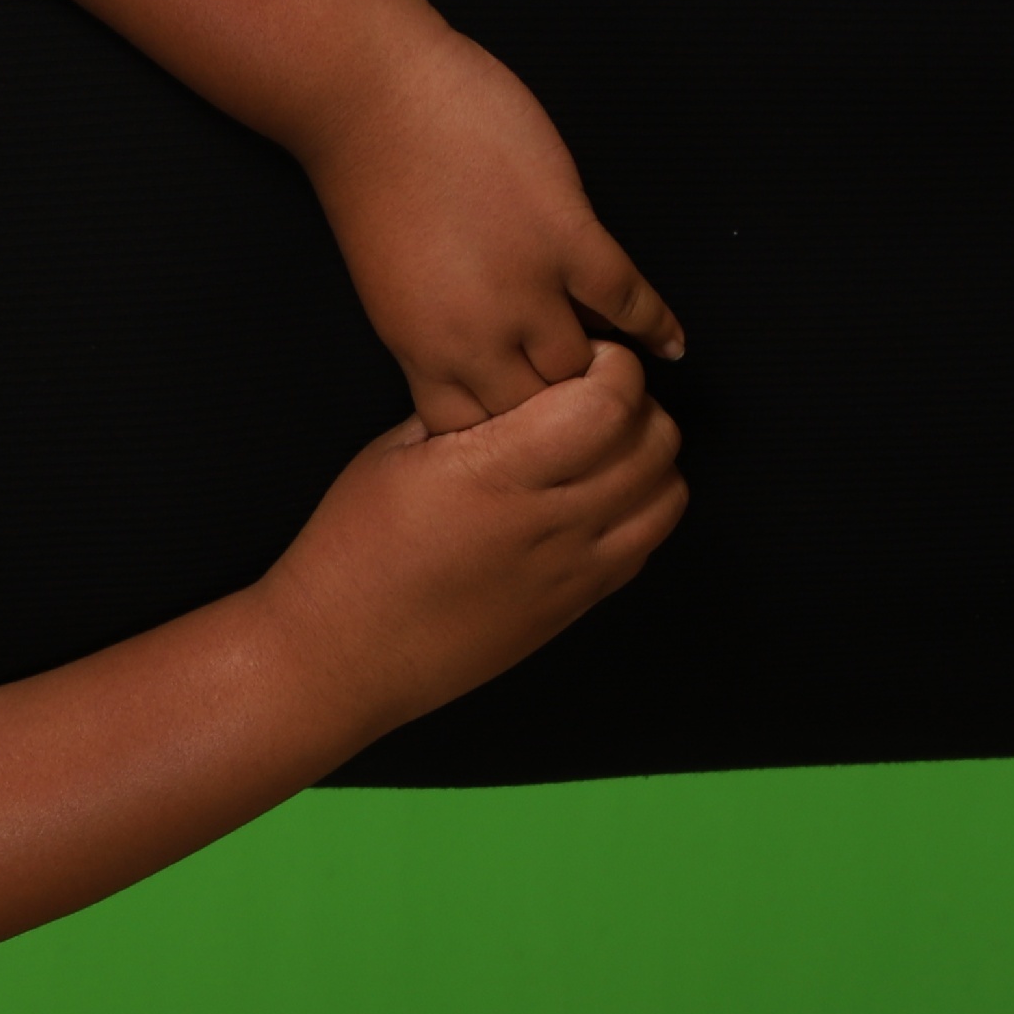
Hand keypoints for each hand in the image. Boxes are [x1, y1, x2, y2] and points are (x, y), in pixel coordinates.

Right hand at [256, 341, 686, 731]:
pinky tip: (593, 496)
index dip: (613, 368)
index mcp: (493, 474)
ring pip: (669, 491)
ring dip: (648, 456)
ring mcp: (573, 570)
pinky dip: (642, 505)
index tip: (583, 360)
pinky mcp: (579, 602)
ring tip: (599, 447)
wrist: (345, 653)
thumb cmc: (351, 552)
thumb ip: (463, 411)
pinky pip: (650, 540)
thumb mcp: (391, 455)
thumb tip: (515, 378)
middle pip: (655, 441)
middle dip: (636, 402)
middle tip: (590, 395)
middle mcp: (547, 523)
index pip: (608, 404)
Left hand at [304, 30, 685, 434]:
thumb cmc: (368, 182)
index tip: (530, 438)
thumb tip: (493, 366)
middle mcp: (469, 336)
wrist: (366, 99)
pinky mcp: (566, 238)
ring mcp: (522, 288)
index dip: (507, 443)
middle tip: (598, 415)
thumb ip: (437, 335)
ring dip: (613, 375)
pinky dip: (657, 324)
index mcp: (416, 351)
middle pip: (538, 420)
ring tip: (628, 375)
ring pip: (589, 373)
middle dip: (566, 424)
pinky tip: (671, 341)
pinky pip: (629, 301)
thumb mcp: (390, 288)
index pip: (472, 439)